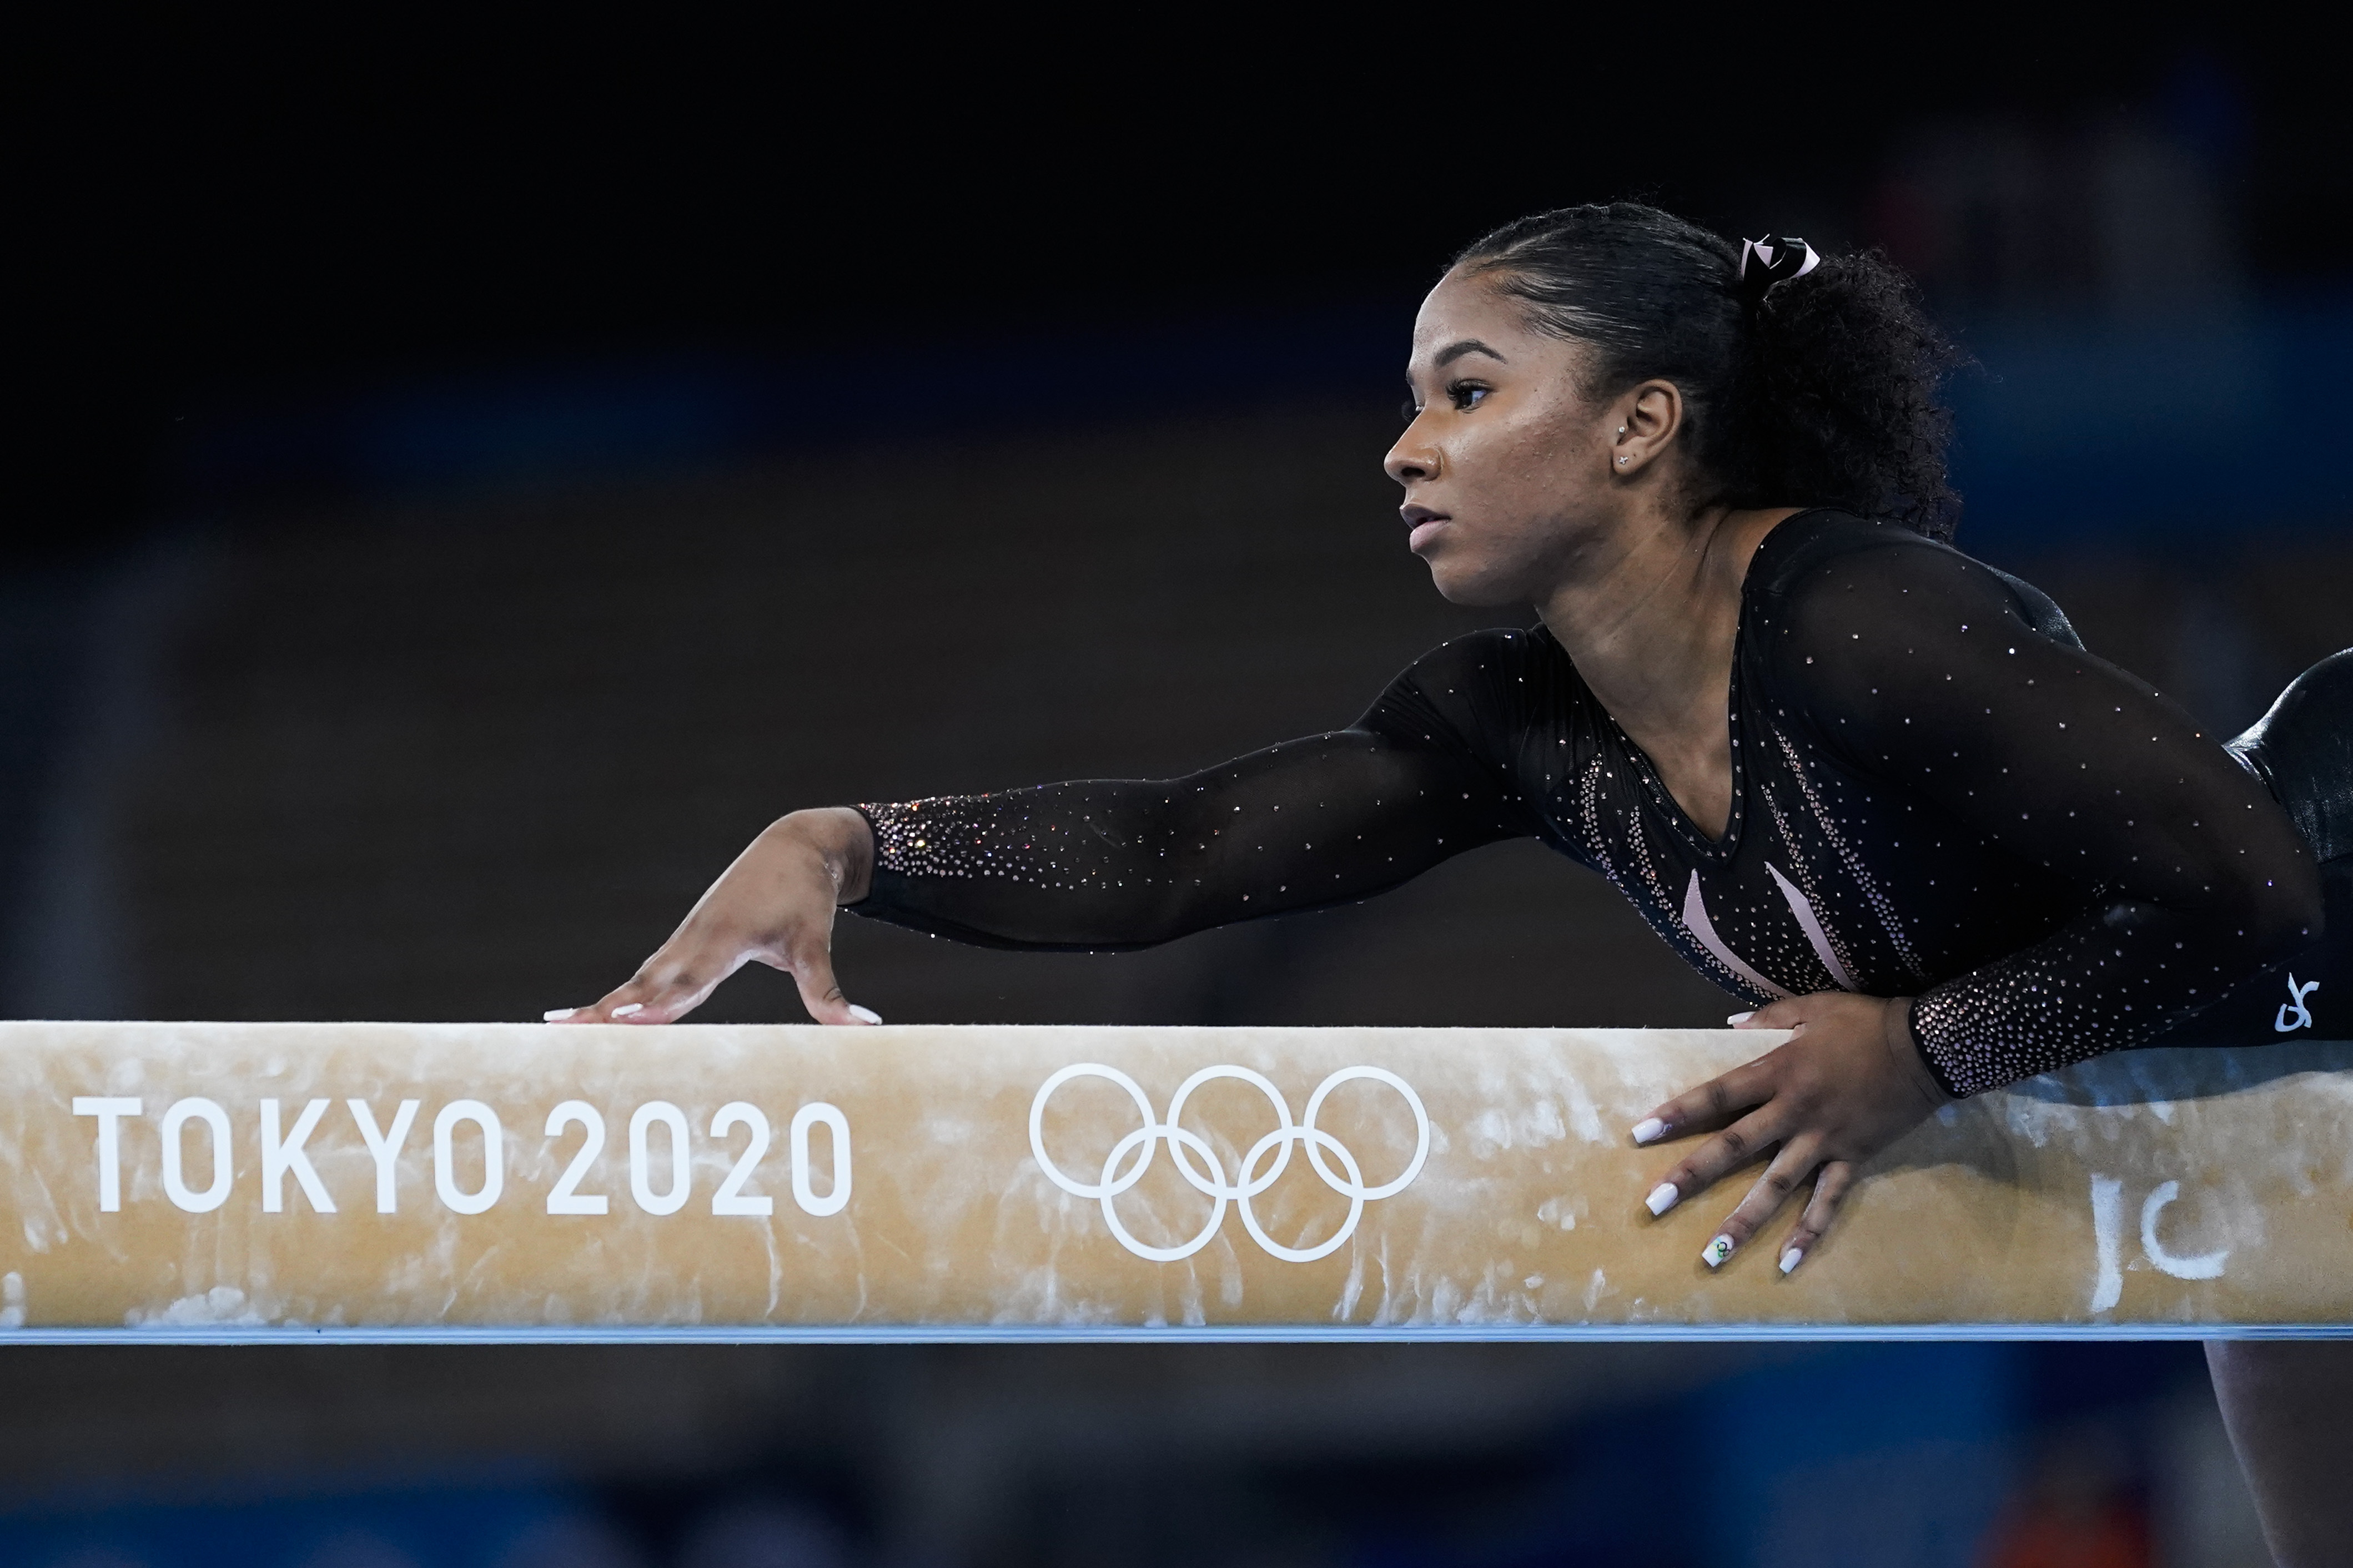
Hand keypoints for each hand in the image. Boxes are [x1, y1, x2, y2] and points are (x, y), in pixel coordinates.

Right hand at [546, 807, 879, 1026]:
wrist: (795, 846)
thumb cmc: (806, 895)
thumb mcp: (817, 943)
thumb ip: (828, 992)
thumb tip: (865, 1028)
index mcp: (725, 940)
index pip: (685, 979)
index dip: (655, 1002)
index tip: (623, 1020)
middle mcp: (695, 942)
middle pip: (646, 984)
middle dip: (609, 1012)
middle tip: (568, 1035)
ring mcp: (684, 944)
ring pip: (637, 982)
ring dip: (601, 1008)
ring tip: (558, 1031)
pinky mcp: (683, 947)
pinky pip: (644, 978)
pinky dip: (616, 1000)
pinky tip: (586, 1019)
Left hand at [1631, 992, 1948, 1273]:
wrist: (1927, 1045)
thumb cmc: (1866, 1021)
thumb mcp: (1813, 1006)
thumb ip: (1769, 1018)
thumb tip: (1730, 1024)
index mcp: (1777, 1072)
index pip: (1717, 1096)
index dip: (1678, 1115)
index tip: (1640, 1135)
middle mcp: (1794, 1112)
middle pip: (1734, 1148)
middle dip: (1691, 1177)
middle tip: (1653, 1206)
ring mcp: (1823, 1141)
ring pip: (1775, 1188)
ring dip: (1742, 1223)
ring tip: (1712, 1256)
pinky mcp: (1853, 1160)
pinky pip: (1828, 1202)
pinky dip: (1809, 1233)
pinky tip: (1786, 1263)